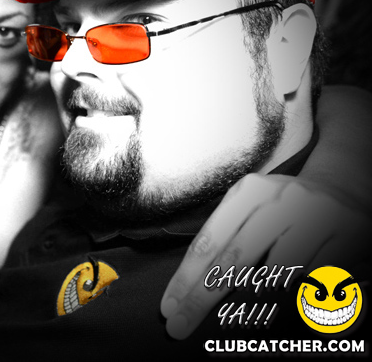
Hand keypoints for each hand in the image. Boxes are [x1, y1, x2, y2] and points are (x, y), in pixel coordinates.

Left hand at [160, 173, 371, 339]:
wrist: (343, 191)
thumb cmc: (282, 210)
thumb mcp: (249, 211)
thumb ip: (224, 242)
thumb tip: (188, 290)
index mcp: (249, 192)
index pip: (209, 242)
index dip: (186, 278)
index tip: (169, 308)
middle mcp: (281, 200)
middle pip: (233, 260)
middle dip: (203, 298)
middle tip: (180, 327)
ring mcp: (317, 216)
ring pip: (277, 274)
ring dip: (258, 299)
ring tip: (245, 312)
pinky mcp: (348, 235)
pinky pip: (313, 279)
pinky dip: (299, 294)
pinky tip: (293, 298)